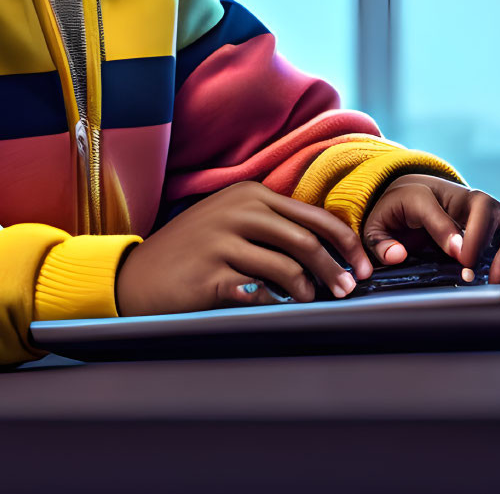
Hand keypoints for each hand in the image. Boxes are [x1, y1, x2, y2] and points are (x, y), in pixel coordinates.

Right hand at [114, 180, 375, 315]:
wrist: (137, 275)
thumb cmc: (192, 251)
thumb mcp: (230, 221)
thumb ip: (272, 226)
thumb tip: (328, 248)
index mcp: (249, 194)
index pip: (312, 214)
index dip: (344, 241)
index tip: (362, 264)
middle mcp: (237, 210)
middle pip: (305, 239)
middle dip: (336, 268)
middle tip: (348, 289)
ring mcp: (222, 240)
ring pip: (288, 266)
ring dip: (311, 290)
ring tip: (314, 301)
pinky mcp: (211, 272)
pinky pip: (259, 291)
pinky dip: (276, 302)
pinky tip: (278, 307)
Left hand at [362, 174, 499, 284]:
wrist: (416, 193)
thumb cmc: (397, 211)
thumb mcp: (377, 225)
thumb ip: (380, 241)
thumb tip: (397, 256)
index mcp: (424, 194)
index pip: (435, 209)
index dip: (447, 232)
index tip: (458, 258)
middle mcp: (460, 197)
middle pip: (484, 206)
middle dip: (481, 241)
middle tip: (471, 272)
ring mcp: (482, 211)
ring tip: (496, 280)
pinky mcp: (496, 224)